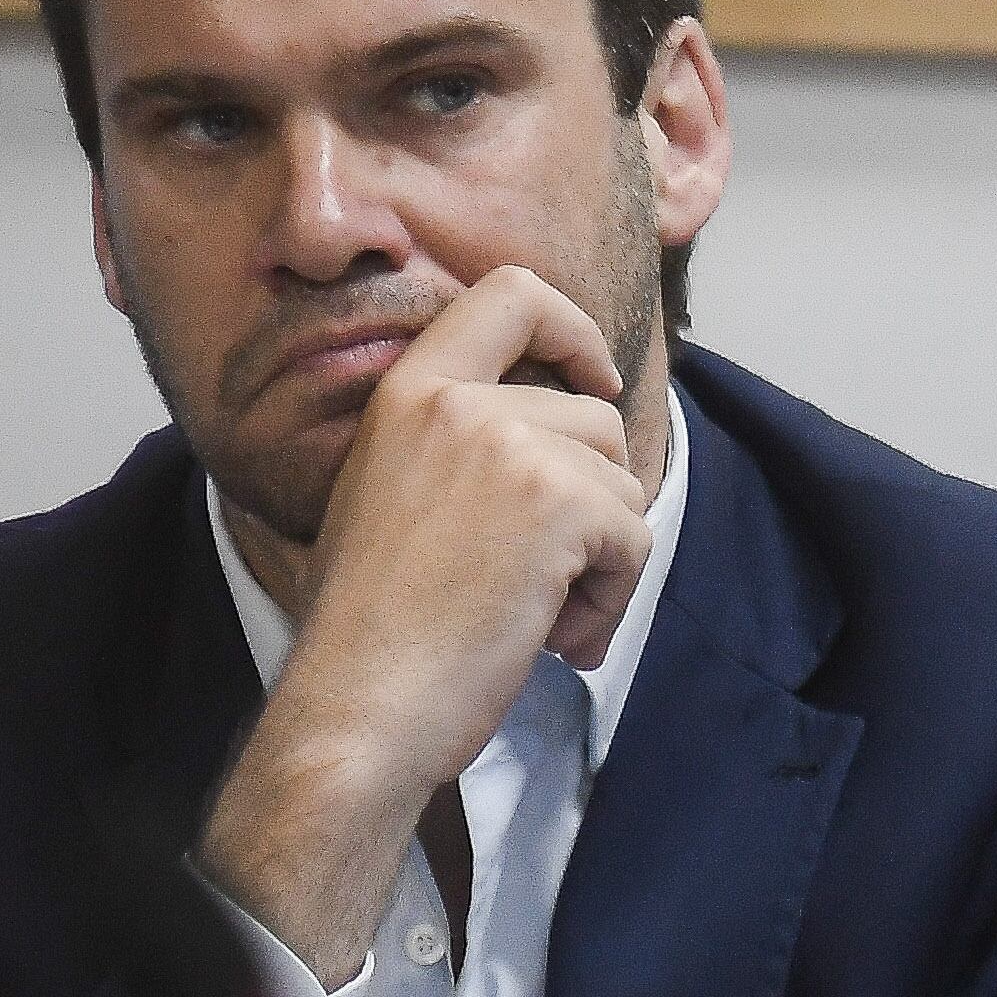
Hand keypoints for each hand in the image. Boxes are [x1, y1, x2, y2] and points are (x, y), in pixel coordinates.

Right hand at [196, 269, 652, 982]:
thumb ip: (468, 444)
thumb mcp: (399, 492)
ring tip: (534, 610)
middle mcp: (458, 402)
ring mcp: (510, 446)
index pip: (512, 293)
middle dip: (591, 502)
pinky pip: (636, 538)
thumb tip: (578, 417)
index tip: (595, 379)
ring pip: (624, 482)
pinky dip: (612, 596)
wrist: (360, 702)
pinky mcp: (560, 503)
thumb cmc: (377, 623)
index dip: (574, 330)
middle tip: (536, 576)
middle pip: (593, 416)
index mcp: (409, 390)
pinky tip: (551, 633)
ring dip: (601, 558)